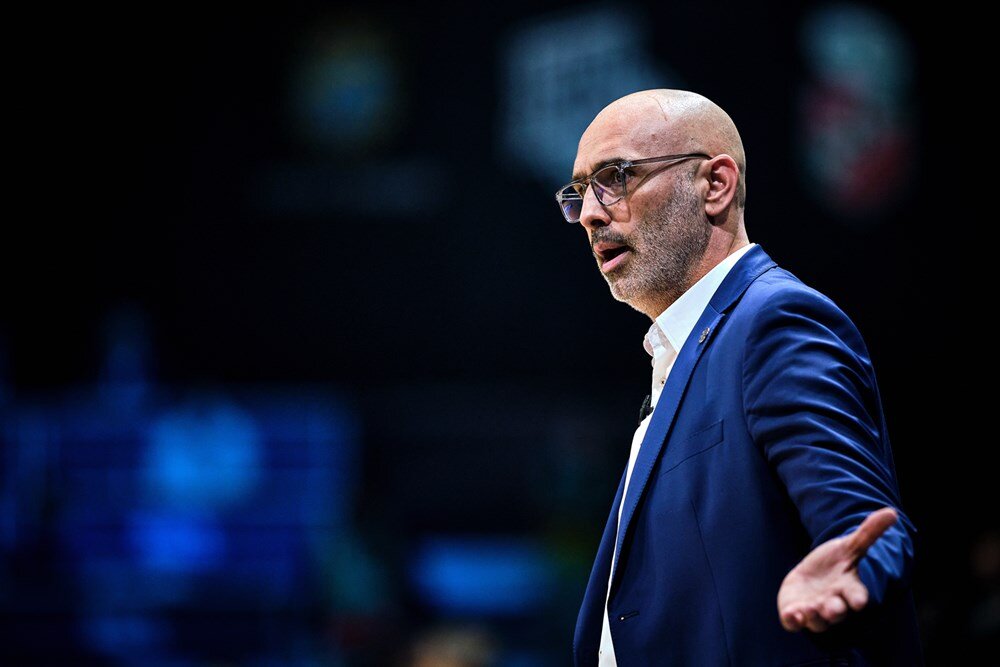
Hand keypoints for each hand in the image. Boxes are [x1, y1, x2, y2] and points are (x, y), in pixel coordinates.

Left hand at [777, 507, 897, 632]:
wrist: (813, 576)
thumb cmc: (836, 563)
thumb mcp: (851, 546)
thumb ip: (869, 532)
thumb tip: (892, 512)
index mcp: (848, 588)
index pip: (857, 595)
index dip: (858, 598)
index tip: (860, 601)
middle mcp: (833, 602)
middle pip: (837, 611)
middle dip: (834, 611)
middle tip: (832, 608)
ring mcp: (814, 610)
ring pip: (816, 620)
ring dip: (812, 616)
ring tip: (808, 610)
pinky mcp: (795, 613)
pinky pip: (794, 622)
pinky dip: (793, 620)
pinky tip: (791, 614)